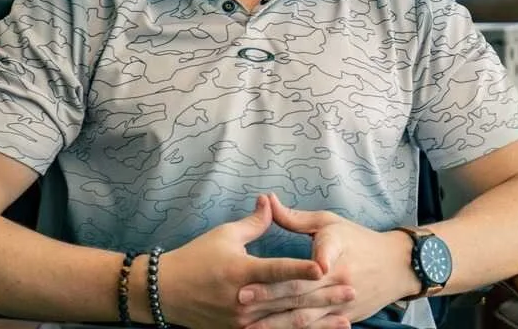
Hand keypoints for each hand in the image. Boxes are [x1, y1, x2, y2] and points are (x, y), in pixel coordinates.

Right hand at [158, 194, 331, 328]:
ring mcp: (243, 323)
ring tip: (345, 317)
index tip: (325, 266)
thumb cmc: (196, 258)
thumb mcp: (225, 235)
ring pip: (287, 324)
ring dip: (318, 321)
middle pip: (289, 300)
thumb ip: (253, 222)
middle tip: (350, 288)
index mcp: (241, 273)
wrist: (166, 292)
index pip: (278, 271)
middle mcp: (245, 301)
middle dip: (323, 295)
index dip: (302, 269)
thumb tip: (270, 200)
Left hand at [237, 193, 415, 326]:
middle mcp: (340, 278)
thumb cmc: (357, 238)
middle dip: (270, 296)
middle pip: (302, 290)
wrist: (396, 266)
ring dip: (278, 322)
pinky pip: (318, 327)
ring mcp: (343, 301)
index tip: (269, 270)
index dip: (291, 269)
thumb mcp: (328, 222)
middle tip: (241, 297)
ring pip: (306, 315)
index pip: (313, 258)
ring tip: (251, 325)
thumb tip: (266, 200)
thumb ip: (295, 218)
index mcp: (335, 248)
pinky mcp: (344, 316)